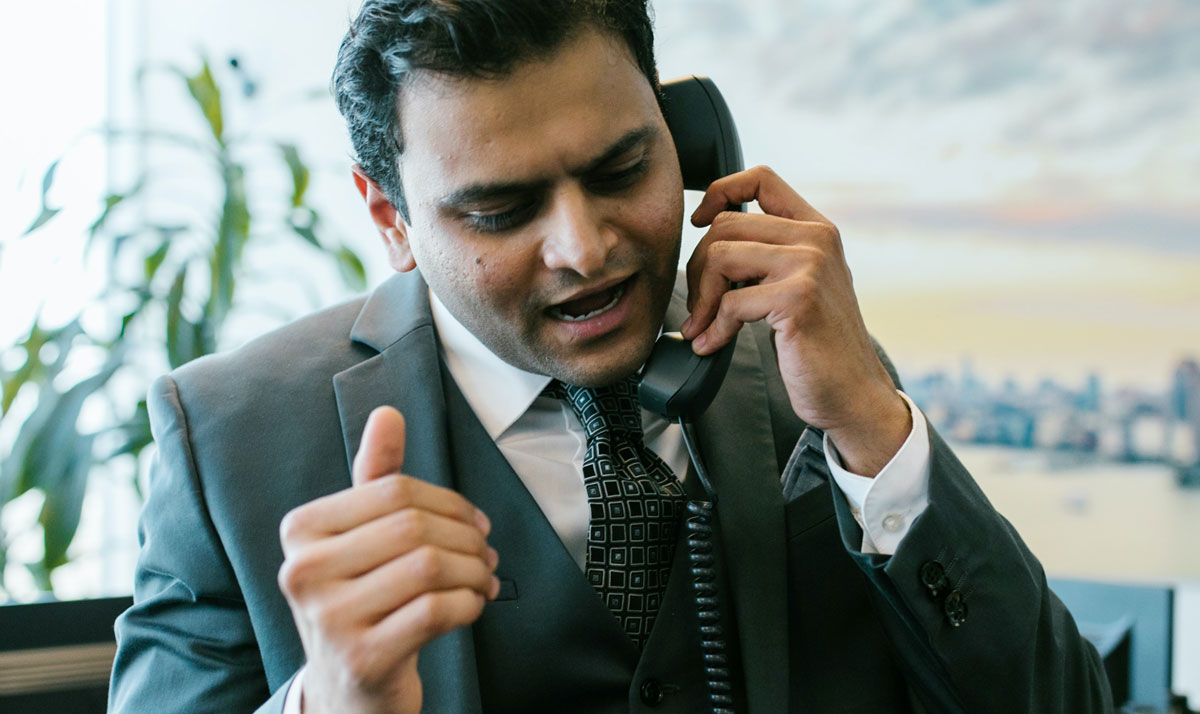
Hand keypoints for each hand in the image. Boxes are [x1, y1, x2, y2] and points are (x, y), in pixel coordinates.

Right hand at [277, 406, 497, 713]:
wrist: (349, 688)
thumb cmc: (362, 598)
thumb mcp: (361, 536)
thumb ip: (373, 475)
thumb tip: (388, 413)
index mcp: (300, 531)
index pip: (394, 490)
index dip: (449, 502)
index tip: (476, 523)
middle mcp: (303, 572)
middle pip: (414, 526)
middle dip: (467, 537)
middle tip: (486, 553)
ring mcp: (328, 619)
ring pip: (429, 566)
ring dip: (473, 571)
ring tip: (483, 579)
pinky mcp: (363, 658)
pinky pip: (438, 610)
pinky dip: (469, 604)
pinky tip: (473, 606)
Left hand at [680, 166, 910, 475]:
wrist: (853, 393)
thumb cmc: (820, 345)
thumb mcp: (801, 284)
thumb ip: (771, 254)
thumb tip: (710, 235)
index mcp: (817, 229)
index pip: (761, 178)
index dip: (720, 191)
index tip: (700, 221)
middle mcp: (816, 239)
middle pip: (726, 225)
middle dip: (699, 268)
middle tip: (700, 306)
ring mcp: (809, 266)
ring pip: (720, 256)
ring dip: (701, 299)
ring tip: (703, 327)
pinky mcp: (797, 299)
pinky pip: (730, 300)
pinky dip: (713, 328)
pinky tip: (712, 346)